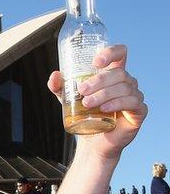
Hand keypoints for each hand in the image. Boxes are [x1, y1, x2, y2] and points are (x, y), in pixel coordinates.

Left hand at [48, 44, 146, 158]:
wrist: (92, 141)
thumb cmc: (85, 115)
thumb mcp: (68, 99)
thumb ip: (60, 87)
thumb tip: (55, 76)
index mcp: (112, 75)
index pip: (120, 53)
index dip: (111, 52)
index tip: (96, 62)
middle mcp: (127, 82)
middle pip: (119, 72)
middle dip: (99, 80)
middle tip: (82, 91)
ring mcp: (135, 95)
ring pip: (124, 87)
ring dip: (104, 94)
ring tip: (87, 103)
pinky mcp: (139, 111)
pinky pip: (132, 102)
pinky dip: (116, 104)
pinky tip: (104, 109)